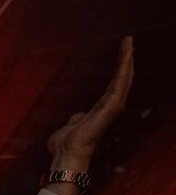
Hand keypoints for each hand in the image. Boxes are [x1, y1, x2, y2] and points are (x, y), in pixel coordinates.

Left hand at [46, 35, 133, 174]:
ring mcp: (112, 106)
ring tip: (129, 42)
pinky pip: (119, 82)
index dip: (118, 69)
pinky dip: (123, 67)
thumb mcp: (72, 124)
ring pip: (123, 78)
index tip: (122, 53)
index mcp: (101, 109)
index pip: (114, 85)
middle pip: (122, 78)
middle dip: (126, 59)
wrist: (66, 152)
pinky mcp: (111, 106)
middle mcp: (110, 106)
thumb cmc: (66, 143)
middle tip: (129, 41)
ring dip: (126, 59)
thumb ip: (77, 118)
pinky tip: (127, 55)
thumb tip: (76, 118)